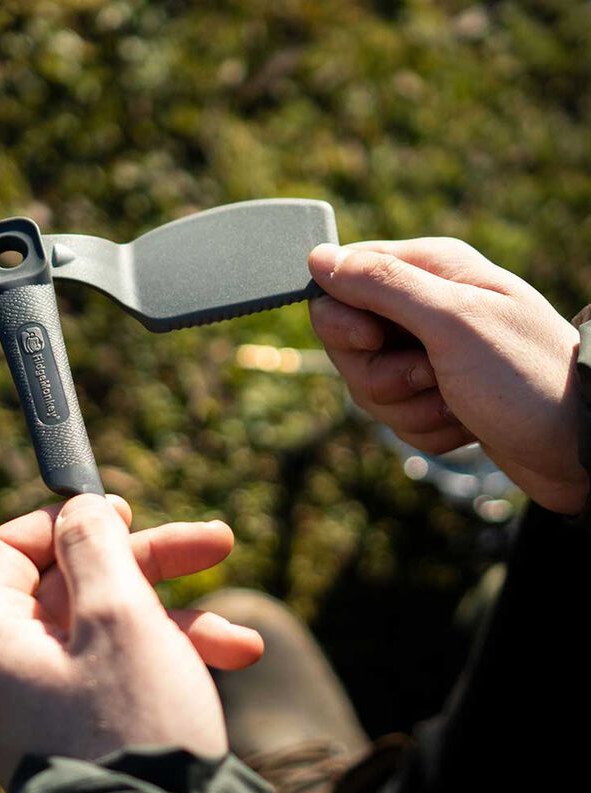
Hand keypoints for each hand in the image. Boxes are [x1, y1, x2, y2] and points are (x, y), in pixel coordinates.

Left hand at [0, 494, 262, 788]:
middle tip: (215, 541)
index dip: (64, 521)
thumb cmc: (132, 723)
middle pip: (75, 584)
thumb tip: (81, 507)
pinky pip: (117, 669)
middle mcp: (6, 670)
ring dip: (179, 618)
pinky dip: (170, 657)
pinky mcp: (79, 726)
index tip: (120, 509)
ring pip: (109, 627)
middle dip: (154, 564)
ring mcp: (43, 702)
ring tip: (243, 636)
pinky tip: (233, 656)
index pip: (7, 549)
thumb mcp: (119, 616)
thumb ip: (96, 545)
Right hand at [308, 238, 587, 514]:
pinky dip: (426, 427)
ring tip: (455, 403)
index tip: (373, 340)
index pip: (341, 281)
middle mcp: (423, 308)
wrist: (578, 445)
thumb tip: (318, 258)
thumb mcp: (452, 320)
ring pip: (368, 385)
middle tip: (429, 376)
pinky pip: (395, 415)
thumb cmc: (523, 375)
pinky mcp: (433, 394)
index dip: (342, 318)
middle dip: (380, 374)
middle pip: (348, 342)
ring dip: (408, 407)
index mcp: (428, 271)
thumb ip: (382, 285)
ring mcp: (427, 353)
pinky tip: (463, 421)